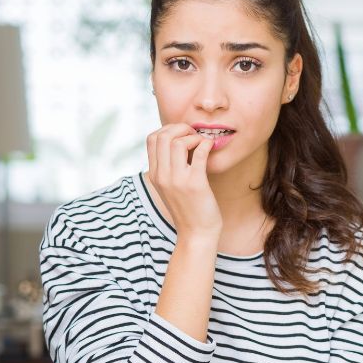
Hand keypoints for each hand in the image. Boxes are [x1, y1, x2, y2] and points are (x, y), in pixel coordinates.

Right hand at [146, 123, 221, 239]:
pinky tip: (210, 148)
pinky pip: (199, 153)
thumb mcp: (169, 187)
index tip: (182, 135)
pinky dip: (206, 144)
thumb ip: (168, 168)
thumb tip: (179, 143)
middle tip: (193, 135)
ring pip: (178, 142)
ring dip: (193, 137)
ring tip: (201, 144)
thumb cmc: (188, 209)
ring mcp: (177, 180)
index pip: (152, 139)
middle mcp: (162, 176)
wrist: (196, 233)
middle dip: (180, 128)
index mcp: (155, 175)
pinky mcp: (195, 184)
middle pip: (163, 136)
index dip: (168, 130)